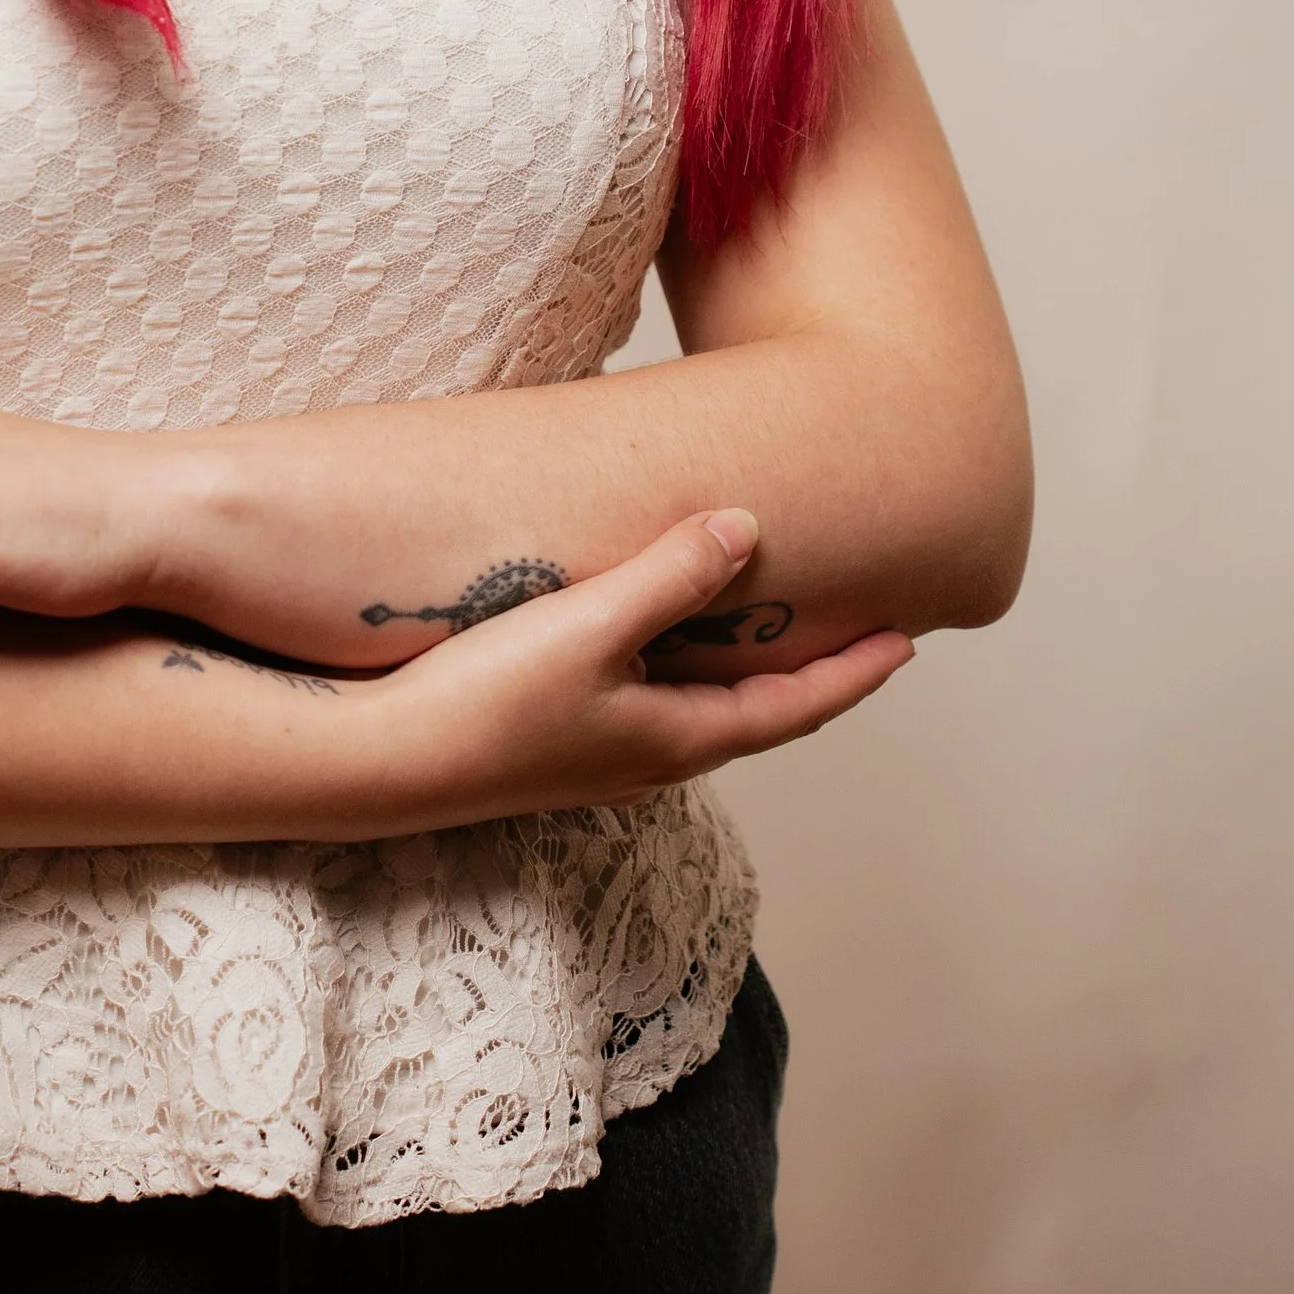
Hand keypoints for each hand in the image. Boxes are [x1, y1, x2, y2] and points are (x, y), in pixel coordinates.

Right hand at [371, 509, 912, 828]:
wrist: (386, 764)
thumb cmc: (489, 699)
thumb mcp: (591, 626)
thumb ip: (669, 577)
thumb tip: (745, 530)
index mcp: (677, 738)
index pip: (792, 707)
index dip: (853, 674)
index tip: (907, 644)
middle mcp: (650, 758)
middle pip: (756, 715)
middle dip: (812, 679)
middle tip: (860, 638)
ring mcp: (601, 757)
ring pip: (701, 713)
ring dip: (747, 677)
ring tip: (771, 636)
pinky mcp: (556, 745)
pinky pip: (651, 706)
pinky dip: (685, 674)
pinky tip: (658, 649)